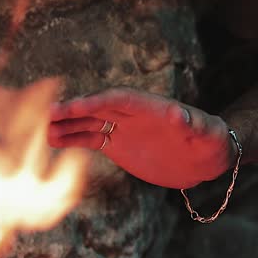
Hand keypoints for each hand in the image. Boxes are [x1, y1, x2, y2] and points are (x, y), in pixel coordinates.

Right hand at [48, 88, 235, 189]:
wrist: (209, 159)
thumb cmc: (213, 142)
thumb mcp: (208, 133)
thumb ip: (193, 124)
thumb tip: (178, 113)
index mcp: (152, 107)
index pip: (121, 99)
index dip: (99, 101)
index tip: (78, 106)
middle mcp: (135, 115)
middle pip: (100, 107)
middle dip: (75, 110)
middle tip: (49, 114)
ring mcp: (125, 129)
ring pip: (91, 122)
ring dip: (68, 125)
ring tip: (43, 131)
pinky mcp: (120, 146)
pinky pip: (92, 139)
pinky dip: (73, 139)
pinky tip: (53, 141)